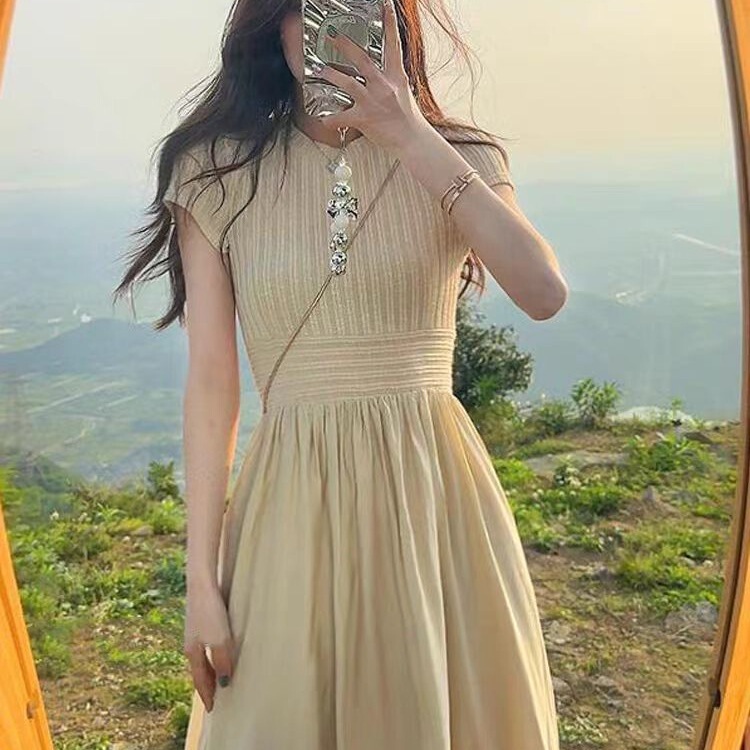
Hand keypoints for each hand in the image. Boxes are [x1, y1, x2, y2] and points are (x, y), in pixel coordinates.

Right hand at [183, 581, 234, 711]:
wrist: (202, 583)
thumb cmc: (210, 611)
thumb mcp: (220, 640)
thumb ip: (222, 662)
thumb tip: (225, 682)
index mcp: (193, 652)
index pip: (199, 679)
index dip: (207, 694)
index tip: (212, 708)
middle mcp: (191, 643)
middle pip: (199, 669)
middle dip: (206, 683)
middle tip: (214, 696)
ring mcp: (195, 631)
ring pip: (202, 656)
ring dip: (209, 668)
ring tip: (217, 677)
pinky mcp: (201, 619)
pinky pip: (206, 644)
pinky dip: (211, 654)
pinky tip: (218, 648)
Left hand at [314, 0, 429, 151]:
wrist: (412, 141)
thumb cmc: (407, 118)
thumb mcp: (403, 92)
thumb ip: (390, 78)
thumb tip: (380, 70)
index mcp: (396, 77)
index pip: (393, 45)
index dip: (390, 23)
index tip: (386, 5)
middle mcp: (384, 86)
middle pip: (362, 59)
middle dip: (345, 45)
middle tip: (332, 35)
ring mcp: (374, 102)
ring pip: (348, 83)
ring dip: (331, 75)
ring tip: (320, 69)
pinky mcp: (365, 119)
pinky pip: (342, 117)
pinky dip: (331, 119)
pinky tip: (324, 119)